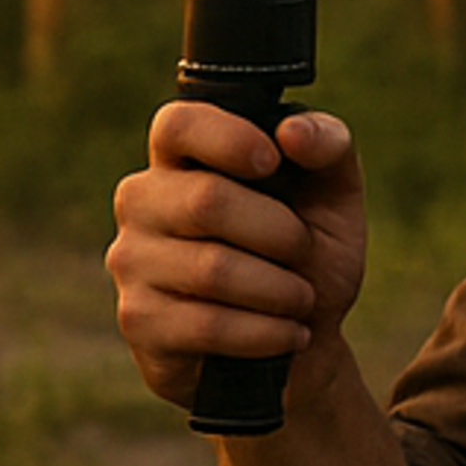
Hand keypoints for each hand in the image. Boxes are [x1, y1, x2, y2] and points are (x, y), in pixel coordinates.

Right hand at [106, 100, 365, 414]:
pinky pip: (208, 325)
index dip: (228, 138)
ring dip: (281, 289)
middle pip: (207, 201)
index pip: (179, 124)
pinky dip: (267, 332)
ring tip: (301, 300)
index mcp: (180, 157)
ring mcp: (132, 260)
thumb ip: (327, 145)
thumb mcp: (333, 196)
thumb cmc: (308, 257)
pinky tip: (289, 334)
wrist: (298, 342)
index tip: (272, 161)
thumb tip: (292, 132)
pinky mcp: (139, 320)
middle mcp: (142, 201)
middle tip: (304, 253)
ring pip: (212, 269)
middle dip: (281, 233)